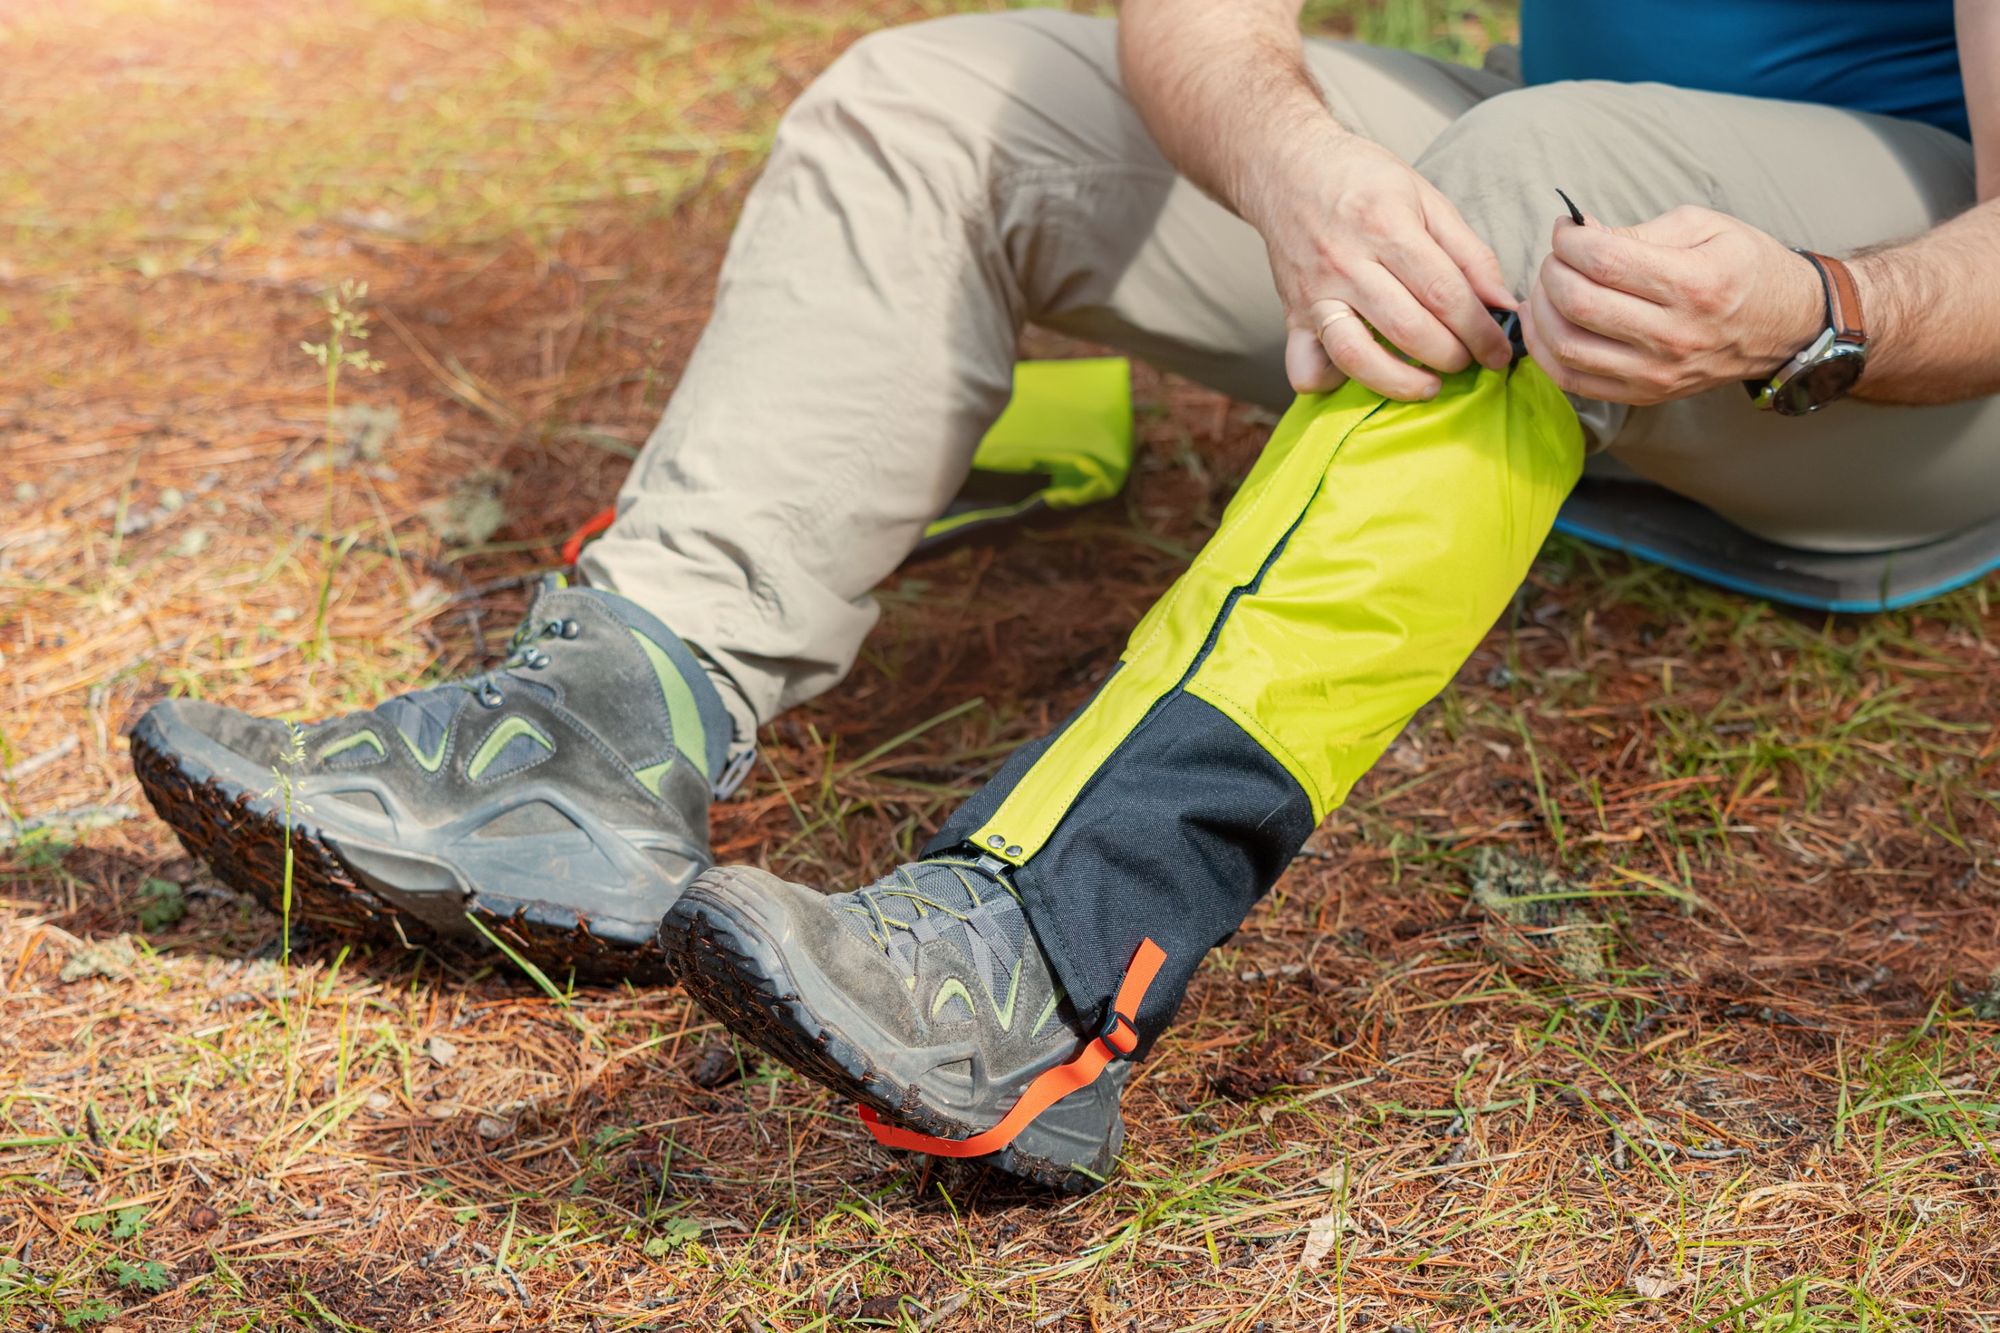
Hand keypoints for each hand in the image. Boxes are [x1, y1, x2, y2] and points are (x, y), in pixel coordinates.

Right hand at [1244, 126, 1515, 400]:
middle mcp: (1346, 263)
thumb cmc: (1363, 180)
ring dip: (1401, 382)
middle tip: (1471, 360)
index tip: (1500, 350)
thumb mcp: (1426, 197)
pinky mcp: (1292, 315)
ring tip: (1429, 385)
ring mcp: (1314, 293)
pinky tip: (1361, 372)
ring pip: (1357, 356)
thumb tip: (1503, 304)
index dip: (1480, 329)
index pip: (1444, 293)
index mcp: (1386, 226)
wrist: (1287, 168)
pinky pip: (1305, 368)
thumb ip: (1469, 252)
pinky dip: (1332, 383)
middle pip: (1409, 329)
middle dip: (1452, 356)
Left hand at [1519, 204, 1826, 405]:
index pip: (1603, 261)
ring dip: (1540, 312)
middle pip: (1577, 303)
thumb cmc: (1745, 268)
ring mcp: (1657, 372)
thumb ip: (1637, 232)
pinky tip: (1547, 325)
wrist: (1786, 325)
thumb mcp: (1704, 227)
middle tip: (1557, 258)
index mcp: (1693, 283)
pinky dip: (1546, 352)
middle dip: (1551, 271)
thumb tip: (1580, 236)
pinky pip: (1573, 381)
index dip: (1569, 240)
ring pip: (1566, 346)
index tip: (1567, 230)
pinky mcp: (1644, 394)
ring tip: (1548, 288)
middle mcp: (1674, 334)